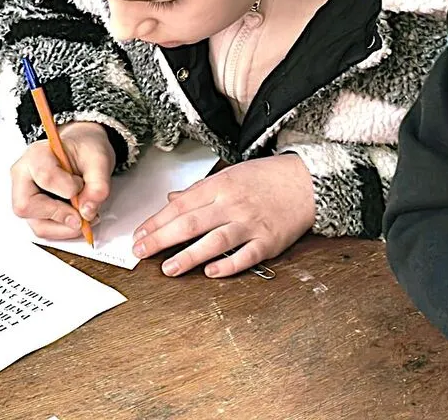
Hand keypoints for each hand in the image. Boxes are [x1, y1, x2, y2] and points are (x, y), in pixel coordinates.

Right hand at [11, 121, 115, 239]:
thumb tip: (87, 212)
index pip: (45, 177)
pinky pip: (44, 229)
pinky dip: (64, 229)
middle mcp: (23, 176)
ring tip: (84, 214)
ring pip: (36, 224)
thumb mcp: (99, 159)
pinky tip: (77, 217)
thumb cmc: (84, 150)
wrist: (81, 151)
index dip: (69, 189)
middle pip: (26, 206)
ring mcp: (25, 195)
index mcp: (36, 155)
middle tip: (82, 214)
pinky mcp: (33, 210)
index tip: (83, 187)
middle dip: (60, 215)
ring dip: (65, 227)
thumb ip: (98, 185)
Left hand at [132, 154, 314, 277]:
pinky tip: (211, 272)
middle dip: (162, 239)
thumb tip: (171, 200)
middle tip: (141, 252)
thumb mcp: (229, 175)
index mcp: (220, 186)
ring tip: (168, 268)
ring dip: (189, 256)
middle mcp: (232, 205)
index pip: (180, 205)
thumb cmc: (266, 178)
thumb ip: (199, 191)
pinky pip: (246, 256)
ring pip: (214, 241)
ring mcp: (251, 224)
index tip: (139, 234)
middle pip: (190, 223)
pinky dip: (228, 265)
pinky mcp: (269, 241)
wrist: (307, 182)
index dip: (157, 221)